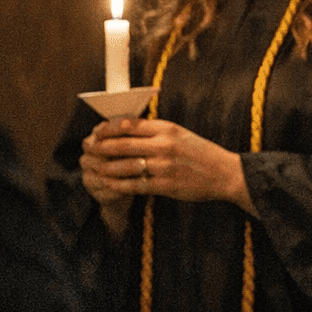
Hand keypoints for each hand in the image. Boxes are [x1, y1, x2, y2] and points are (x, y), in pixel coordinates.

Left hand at [81, 118, 252, 233]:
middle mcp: (164, 145)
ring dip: (106, 168)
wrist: (224, 173)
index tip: (96, 131)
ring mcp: (164, 166)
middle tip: (87, 149)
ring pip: (125, 166)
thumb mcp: (180, 134)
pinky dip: (119, 185)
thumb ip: (156, 132)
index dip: (109, 128)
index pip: (130, 125)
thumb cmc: (201, 153)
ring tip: (93, 169)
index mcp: (167, 128)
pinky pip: (135, 185)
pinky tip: (109, 185)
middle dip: (101, 147)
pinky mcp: (165, 185)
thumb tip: (128, 130)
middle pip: (123, 144)